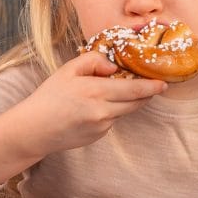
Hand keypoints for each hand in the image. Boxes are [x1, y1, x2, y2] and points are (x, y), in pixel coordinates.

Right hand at [18, 52, 167, 153]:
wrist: (33, 129)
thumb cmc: (49, 97)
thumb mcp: (68, 70)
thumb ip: (93, 61)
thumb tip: (114, 67)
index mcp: (95, 91)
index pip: (134, 90)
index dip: (152, 87)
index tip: (163, 83)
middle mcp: (102, 111)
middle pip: (135, 102)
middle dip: (146, 94)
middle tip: (155, 86)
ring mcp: (102, 126)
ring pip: (124, 111)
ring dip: (124, 102)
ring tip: (108, 93)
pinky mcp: (98, 136)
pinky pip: (111, 121)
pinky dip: (109, 113)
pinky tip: (91, 110)